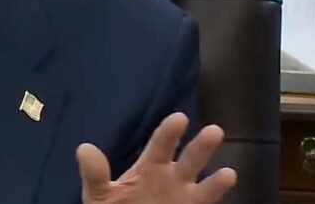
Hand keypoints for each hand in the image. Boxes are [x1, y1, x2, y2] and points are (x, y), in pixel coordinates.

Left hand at [78, 113, 236, 202]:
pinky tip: (226, 187)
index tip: (180, 118)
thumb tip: (84, 149)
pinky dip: (216, 195)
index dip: (170, 132)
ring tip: (230, 172)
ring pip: (204, 186)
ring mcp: (184, 197)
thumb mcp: (98, 194)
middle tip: (214, 130)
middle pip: (189, 159)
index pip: (161, 145)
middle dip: (201, 146)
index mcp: (149, 167)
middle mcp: (172, 179)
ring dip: (216, 180)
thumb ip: (95, 174)